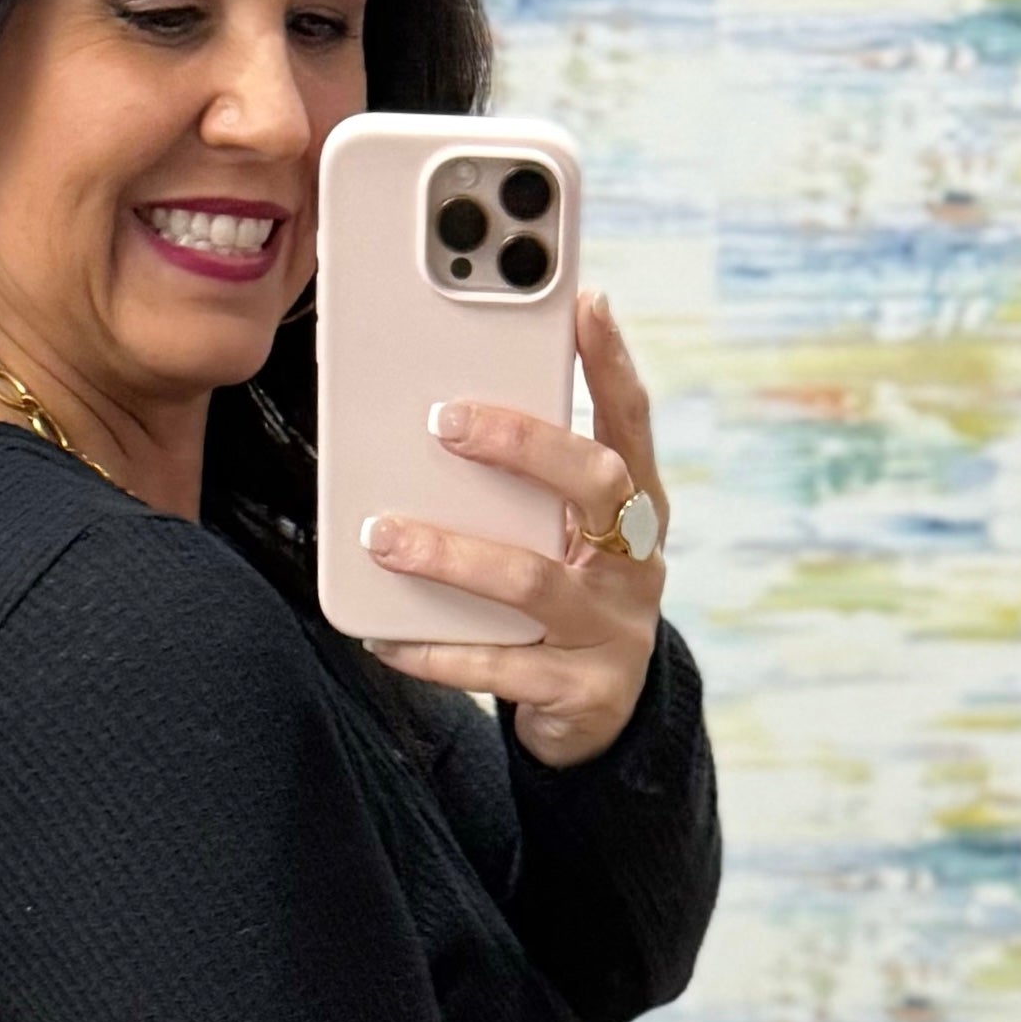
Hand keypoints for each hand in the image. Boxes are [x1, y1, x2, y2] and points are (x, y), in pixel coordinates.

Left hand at [358, 289, 668, 769]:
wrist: (599, 718)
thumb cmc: (563, 599)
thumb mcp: (560, 537)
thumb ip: (525, 488)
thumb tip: (438, 411)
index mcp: (637, 510)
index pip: (631, 423)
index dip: (612, 363)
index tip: (585, 303)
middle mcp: (636, 562)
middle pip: (595, 483)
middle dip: (522, 444)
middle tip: (444, 420)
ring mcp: (612, 629)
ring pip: (531, 581)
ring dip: (450, 553)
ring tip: (383, 535)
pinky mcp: (580, 693)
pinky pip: (496, 666)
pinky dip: (432, 650)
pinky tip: (383, 636)